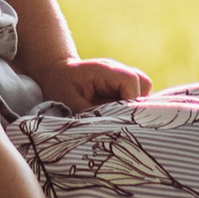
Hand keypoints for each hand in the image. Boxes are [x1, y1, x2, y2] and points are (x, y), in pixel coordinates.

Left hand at [36, 55, 152, 114]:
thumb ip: (93, 114)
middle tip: (120, 121)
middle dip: (135, 106)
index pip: (130, 80)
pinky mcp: (121, 88)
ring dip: (134, 108)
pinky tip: (117, 118)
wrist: (54, 75)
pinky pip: (136, 97)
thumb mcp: (71, 104)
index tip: (121, 119)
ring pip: (143, 91)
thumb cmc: (60, 88)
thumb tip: (112, 127)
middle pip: (143, 84)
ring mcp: (121, 78)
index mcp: (104, 70)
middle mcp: (117, 71)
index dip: (131, 101)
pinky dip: (130, 109)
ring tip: (117, 119)